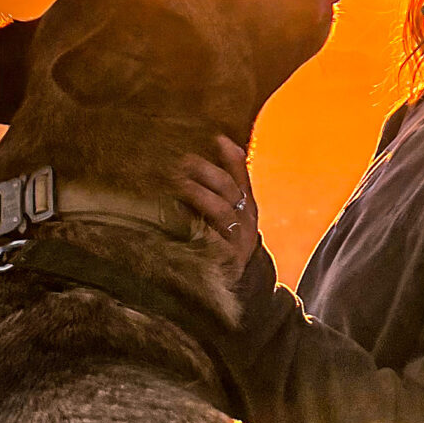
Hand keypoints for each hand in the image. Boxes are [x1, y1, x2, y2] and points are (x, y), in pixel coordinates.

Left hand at [175, 136, 259, 277]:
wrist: (234, 283)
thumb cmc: (225, 242)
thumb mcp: (229, 213)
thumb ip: (225, 184)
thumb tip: (219, 145)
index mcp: (247, 206)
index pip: (240, 175)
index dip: (230, 157)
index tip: (216, 139)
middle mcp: (246, 221)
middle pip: (228, 189)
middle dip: (206, 172)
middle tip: (182, 160)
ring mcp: (237, 240)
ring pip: (221, 210)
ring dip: (199, 193)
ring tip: (178, 182)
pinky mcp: (226, 258)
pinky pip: (211, 239)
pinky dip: (195, 225)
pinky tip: (176, 215)